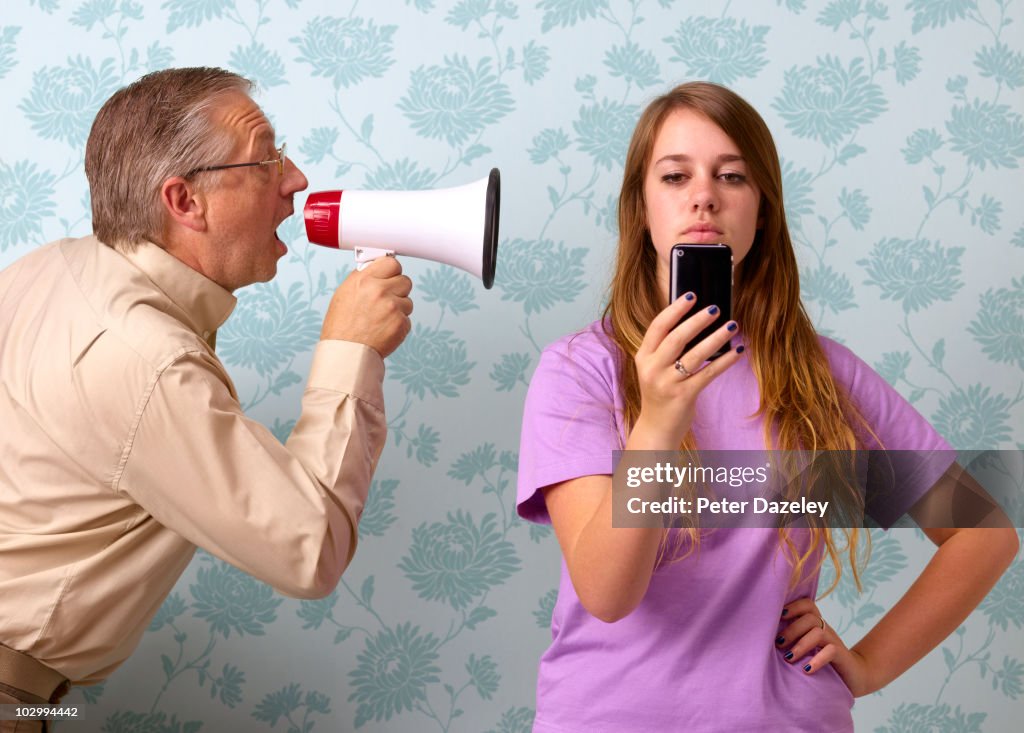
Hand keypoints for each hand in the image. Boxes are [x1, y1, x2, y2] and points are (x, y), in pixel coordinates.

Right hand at [321, 256, 412, 357]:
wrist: (346, 353)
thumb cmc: (341, 327)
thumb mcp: (344, 294)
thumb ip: (362, 278)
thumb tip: (376, 268)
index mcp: (364, 280)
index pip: (391, 263)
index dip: (391, 271)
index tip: (390, 276)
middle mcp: (379, 291)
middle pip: (405, 281)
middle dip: (398, 290)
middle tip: (387, 300)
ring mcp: (392, 307)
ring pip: (408, 301)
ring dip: (399, 309)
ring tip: (381, 319)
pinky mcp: (401, 323)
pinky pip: (407, 318)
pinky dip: (399, 324)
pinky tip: (384, 329)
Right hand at [632, 292, 743, 446]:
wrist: (656, 429)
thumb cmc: (660, 394)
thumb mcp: (655, 369)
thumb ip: (667, 349)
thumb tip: (695, 322)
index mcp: (643, 357)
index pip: (658, 327)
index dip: (675, 309)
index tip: (692, 295)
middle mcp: (652, 369)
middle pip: (676, 338)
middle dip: (697, 321)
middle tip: (716, 308)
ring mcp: (667, 383)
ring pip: (694, 355)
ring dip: (715, 338)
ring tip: (732, 326)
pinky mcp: (683, 396)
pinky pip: (707, 374)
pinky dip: (724, 362)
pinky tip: (736, 352)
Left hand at [776, 598, 873, 696]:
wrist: (853, 676)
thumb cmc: (820, 661)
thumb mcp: (805, 647)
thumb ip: (790, 639)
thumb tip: (763, 634)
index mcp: (815, 624)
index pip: (807, 604)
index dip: (793, 606)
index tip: (778, 616)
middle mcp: (825, 628)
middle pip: (809, 618)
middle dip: (791, 630)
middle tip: (778, 644)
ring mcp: (834, 641)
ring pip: (818, 632)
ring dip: (800, 645)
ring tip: (788, 658)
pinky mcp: (842, 656)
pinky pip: (830, 651)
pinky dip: (817, 659)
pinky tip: (806, 669)